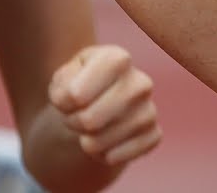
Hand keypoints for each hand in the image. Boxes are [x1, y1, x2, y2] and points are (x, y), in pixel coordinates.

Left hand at [48, 44, 161, 167]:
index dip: (63, 103)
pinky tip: (105, 142)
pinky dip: (102, 156)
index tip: (68, 97)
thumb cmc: (80, 85)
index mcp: (118, 59)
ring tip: (89, 127)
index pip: (76, 95)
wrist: (100, 103)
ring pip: (99, 143)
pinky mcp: (154, 135)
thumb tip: (75, 100)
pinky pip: (115, 158)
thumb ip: (63, 85)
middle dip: (73, 123)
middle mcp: (140, 82)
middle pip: (89, 121)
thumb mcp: (64, 77)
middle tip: (76, 116)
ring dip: (85, 141)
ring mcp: (150, 110)